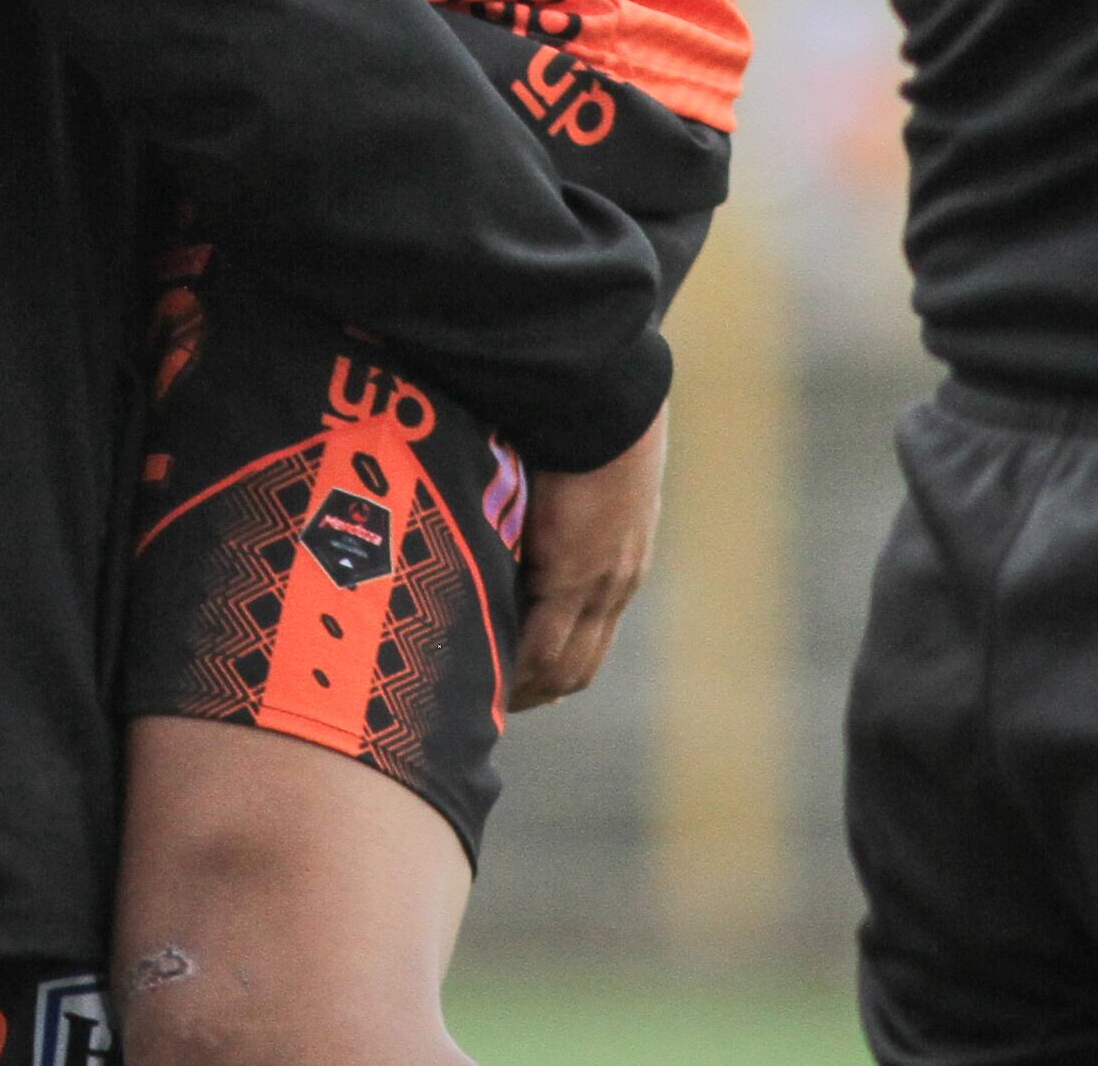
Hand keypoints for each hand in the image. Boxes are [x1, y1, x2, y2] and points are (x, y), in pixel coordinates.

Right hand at [509, 405, 665, 707]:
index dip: (553, 667)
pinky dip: (513, 668)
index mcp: (620, 560)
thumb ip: (555, 505)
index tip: (520, 682)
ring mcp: (598, 582)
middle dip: (534, 690)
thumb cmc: (585, 418)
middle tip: (490, 702)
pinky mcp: (573, 571)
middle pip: (577, 666)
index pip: (589, 639)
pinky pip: (540, 644)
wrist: (605, 395)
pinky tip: (481, 674)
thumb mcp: (580, 475)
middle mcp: (615, 581)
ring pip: (561, 666)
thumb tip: (517, 511)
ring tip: (477, 695)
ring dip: (521, 687)